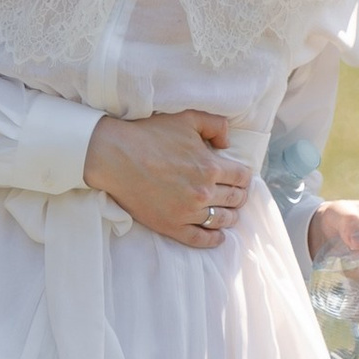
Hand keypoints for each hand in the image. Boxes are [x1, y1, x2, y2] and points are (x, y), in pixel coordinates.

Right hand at [84, 108, 252, 248]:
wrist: (114, 156)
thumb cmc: (149, 135)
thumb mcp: (187, 118)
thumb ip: (215, 125)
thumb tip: (227, 142)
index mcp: (210, 167)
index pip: (242, 178)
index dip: (243, 177)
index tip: (239, 177)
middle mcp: (203, 192)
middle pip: (235, 199)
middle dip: (238, 196)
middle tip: (234, 194)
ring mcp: (188, 212)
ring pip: (222, 220)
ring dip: (229, 216)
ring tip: (227, 213)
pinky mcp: (172, 226)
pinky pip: (201, 239)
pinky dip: (214, 239)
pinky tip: (218, 235)